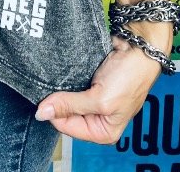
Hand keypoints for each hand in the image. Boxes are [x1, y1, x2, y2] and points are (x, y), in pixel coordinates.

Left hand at [35, 36, 163, 143]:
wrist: (138, 48)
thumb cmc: (129, 77)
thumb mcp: (99, 99)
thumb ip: (70, 105)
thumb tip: (42, 113)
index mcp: (102, 131)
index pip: (65, 126)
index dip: (53, 112)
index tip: (45, 96)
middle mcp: (97, 118)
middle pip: (64, 113)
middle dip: (57, 100)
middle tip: (51, 85)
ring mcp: (93, 99)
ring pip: (66, 97)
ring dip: (60, 88)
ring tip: (56, 77)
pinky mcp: (90, 82)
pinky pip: (70, 84)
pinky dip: (65, 78)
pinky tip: (62, 72)